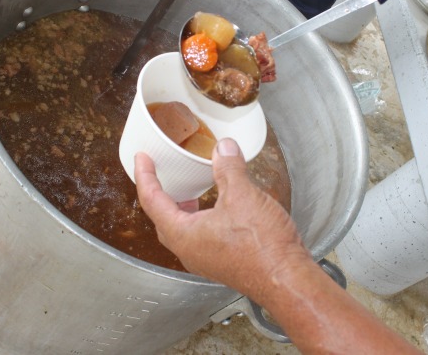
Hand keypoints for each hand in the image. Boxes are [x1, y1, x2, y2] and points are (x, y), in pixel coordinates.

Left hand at [134, 137, 309, 298]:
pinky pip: (200, 238)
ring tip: (189, 191)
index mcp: (182, 234)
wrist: (286, 279)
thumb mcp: (242, 195)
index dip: (145, 176)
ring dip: (181, 208)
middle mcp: (189, 250)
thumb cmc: (262, 247)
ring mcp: (205, 259)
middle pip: (162, 218)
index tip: (142, 159)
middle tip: (160, 174)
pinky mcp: (221, 262)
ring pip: (182, 230)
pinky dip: (199, 219)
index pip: (152, 200)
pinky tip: (216, 210)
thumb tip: (223, 149)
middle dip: (160, 194)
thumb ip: (228, 168)